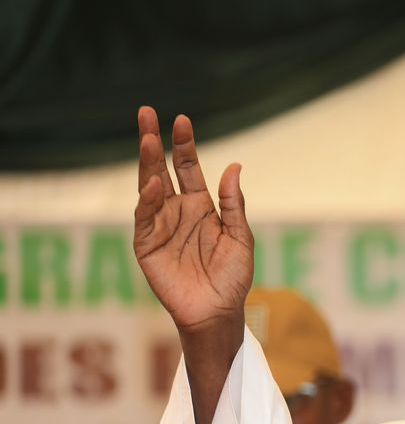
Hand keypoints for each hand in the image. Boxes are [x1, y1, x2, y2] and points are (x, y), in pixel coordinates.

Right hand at [134, 106, 252, 333]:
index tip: (182, 120)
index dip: (184, 145)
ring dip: (146, 164)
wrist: (219, 311)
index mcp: (201, 207)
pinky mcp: (147, 245)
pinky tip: (154, 183)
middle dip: (154, 141)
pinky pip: (145, 218)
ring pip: (149, 188)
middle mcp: (177, 211)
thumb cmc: (233, 278)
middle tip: (147, 112)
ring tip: (146, 139)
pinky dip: (148, 200)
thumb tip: (234, 166)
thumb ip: (233, 204)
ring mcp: (160, 226)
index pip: (188, 168)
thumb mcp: (240, 237)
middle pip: (161, 169)